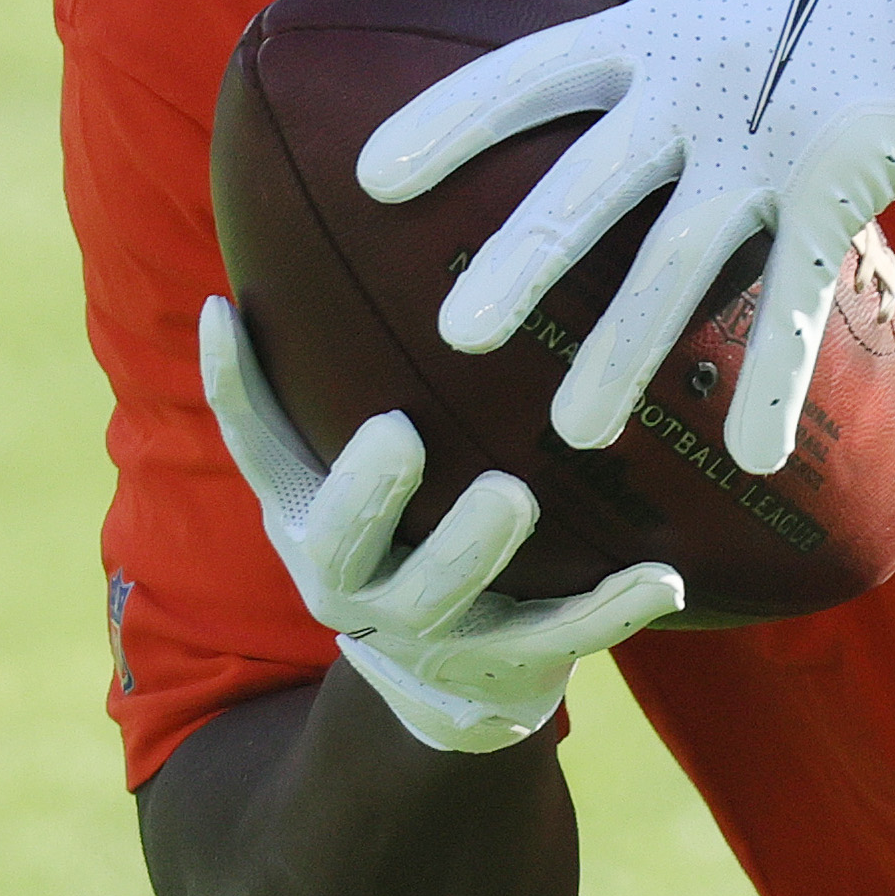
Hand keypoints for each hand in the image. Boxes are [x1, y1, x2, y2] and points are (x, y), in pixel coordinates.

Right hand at [198, 297, 682, 752]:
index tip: (228, 309)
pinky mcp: (511, 663)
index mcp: (304, 514)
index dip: (231, 381)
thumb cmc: (398, 528)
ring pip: (446, 596)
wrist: (442, 684)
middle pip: (341, 542)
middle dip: (365, 495)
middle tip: (398, 435)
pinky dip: (612, 609)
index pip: (254, 444)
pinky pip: (563, 636)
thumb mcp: (338, 461)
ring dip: (475, 548)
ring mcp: (432, 631)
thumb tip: (309, 210)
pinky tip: (666, 574)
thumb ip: (323, 365)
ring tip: (513, 495)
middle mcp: (351, 580)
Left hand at [352, 0, 894, 475]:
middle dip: (523, 259)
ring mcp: (764, 151)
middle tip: (455, 333)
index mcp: (648, 34)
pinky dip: (777, 379)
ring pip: (683, 263)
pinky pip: (799, 299)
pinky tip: (746, 454)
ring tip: (572, 430)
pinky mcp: (834, 195)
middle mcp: (694, 95)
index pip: (529, 76)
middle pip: (591, 186)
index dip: (451, 122)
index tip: (374, 179)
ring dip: (628, 350)